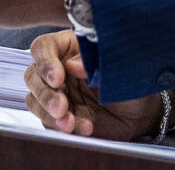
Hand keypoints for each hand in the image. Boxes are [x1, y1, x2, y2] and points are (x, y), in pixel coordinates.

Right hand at [24, 30, 162, 139]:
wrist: (141, 111)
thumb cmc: (130, 78)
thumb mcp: (117, 65)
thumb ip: (94, 62)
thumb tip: (71, 64)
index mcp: (70, 46)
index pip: (43, 47)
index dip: (45, 61)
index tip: (57, 78)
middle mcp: (59, 67)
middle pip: (33, 75)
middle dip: (45, 94)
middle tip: (61, 107)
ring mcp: (58, 93)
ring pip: (35, 100)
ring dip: (49, 114)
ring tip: (70, 123)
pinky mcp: (60, 116)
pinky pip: (50, 122)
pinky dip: (63, 127)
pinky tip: (83, 127)